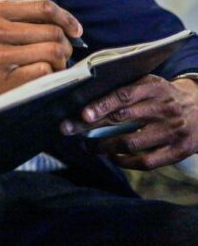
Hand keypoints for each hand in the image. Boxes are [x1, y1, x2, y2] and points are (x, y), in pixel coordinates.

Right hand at [0, 0, 80, 115]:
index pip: (44, 8)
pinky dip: (49, 76)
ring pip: (52, 51)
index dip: (67, 19)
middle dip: (65, 45)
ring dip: (60, 62)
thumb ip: (14, 19)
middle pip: (53, 31)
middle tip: (61, 55)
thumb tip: (60, 24)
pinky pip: (43, 72)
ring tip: (51, 68)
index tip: (75, 31)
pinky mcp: (1, 80)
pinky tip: (40, 79)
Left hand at [60, 76, 197, 169]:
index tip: (82, 114)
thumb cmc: (165, 96)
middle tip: (66, 128)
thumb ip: (126, 88)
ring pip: (131, 143)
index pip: (124, 96)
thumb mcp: (151, 83)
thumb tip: (86, 96)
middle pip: (121, 119)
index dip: (102, 105)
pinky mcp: (180, 150)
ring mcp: (173, 131)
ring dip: (103, 146)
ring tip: (86, 146)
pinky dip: (125, 162)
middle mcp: (165, 109)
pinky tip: (111, 157)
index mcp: (155, 87)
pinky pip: (146, 162)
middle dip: (89, 125)